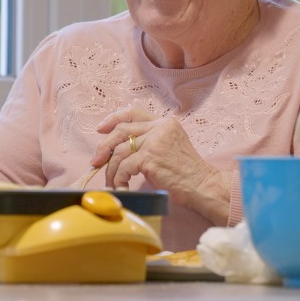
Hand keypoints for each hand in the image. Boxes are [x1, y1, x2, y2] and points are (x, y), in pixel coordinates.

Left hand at [90, 107, 229, 223]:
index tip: (101, 130)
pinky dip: (119, 179)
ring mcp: (155, 141)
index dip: (113, 119)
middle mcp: (160, 127)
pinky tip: (122, 188)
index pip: (133, 112)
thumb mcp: (169, 147)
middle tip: (96, 161)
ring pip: (119, 151)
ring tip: (111, 182)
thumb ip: (149, 141)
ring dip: (111, 169)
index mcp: (164, 122)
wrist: (203, 185)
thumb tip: (118, 148)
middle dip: (104, 146)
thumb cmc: (186, 173)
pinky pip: (124, 167)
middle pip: (121, 130)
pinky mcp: (150, 157)